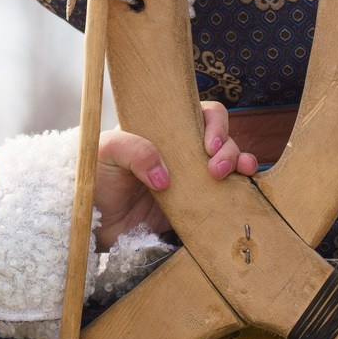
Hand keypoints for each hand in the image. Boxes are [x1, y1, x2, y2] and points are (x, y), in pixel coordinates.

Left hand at [92, 101, 256, 243]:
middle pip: (221, 138)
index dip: (213, 122)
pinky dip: (241, 188)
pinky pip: (225, 195)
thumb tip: (165, 177)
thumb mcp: (105, 152)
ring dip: (240, 163)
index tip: (207, 144)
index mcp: (164, 131)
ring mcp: (191, 180)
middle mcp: (182, 152)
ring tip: (237, 174)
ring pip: (229, 163)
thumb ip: (133, 151)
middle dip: (227, 148)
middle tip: (215, 169)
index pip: (199, 114)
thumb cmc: (93, 179)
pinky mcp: (195, 207)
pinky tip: (245, 189)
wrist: (92, 224)